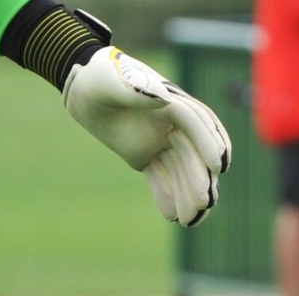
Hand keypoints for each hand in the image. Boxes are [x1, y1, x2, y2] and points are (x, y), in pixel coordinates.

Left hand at [62, 47, 230, 225]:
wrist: (80, 87)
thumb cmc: (97, 77)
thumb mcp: (109, 80)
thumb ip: (135, 88)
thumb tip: (165, 98)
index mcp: (169, 99)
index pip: (196, 122)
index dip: (208, 143)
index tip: (218, 166)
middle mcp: (170, 122)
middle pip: (193, 152)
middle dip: (201, 178)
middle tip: (203, 204)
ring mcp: (159, 140)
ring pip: (180, 169)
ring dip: (187, 193)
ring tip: (188, 221)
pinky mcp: (145, 154)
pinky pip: (160, 176)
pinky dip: (166, 194)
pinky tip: (170, 215)